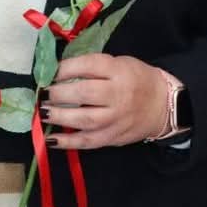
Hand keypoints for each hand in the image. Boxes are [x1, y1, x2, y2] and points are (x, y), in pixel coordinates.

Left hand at [43, 54, 173, 148]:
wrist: (163, 105)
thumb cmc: (137, 79)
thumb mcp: (121, 63)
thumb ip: (94, 67)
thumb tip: (58, 73)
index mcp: (120, 71)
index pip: (88, 66)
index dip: (64, 69)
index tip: (49, 72)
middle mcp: (119, 94)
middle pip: (84, 93)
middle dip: (58, 93)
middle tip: (43, 94)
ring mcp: (116, 118)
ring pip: (84, 119)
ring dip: (59, 116)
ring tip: (43, 112)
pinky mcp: (114, 137)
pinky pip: (88, 141)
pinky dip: (68, 142)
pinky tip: (51, 140)